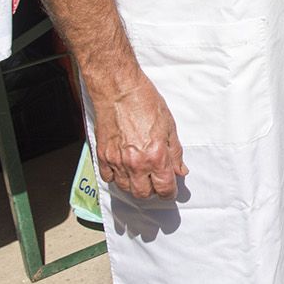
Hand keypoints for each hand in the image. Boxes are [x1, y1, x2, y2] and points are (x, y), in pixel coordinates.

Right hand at [89, 69, 187, 200]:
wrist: (119, 90)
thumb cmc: (145, 102)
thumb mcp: (170, 126)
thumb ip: (175, 153)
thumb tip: (180, 170)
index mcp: (156, 156)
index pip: (164, 188)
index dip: (170, 192)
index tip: (171, 190)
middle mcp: (136, 163)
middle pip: (144, 194)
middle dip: (153, 191)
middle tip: (156, 182)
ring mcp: (117, 161)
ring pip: (125, 188)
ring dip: (135, 186)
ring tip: (141, 174)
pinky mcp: (103, 155)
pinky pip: (108, 177)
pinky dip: (116, 177)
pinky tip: (123, 168)